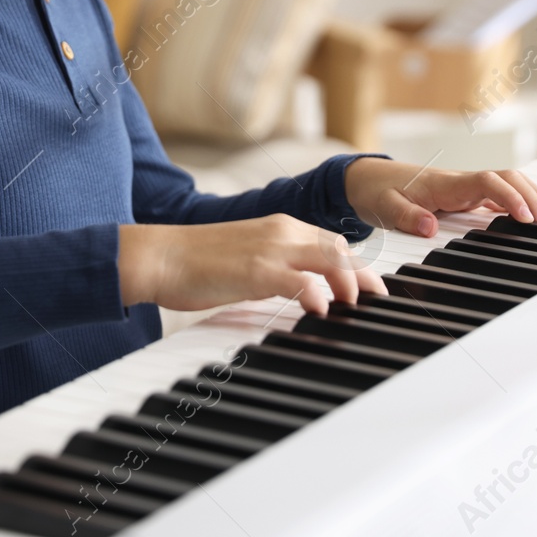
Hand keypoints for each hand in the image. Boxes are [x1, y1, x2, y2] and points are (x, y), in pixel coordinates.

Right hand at [118, 215, 386, 316]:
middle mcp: (281, 231)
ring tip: (355, 306)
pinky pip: (298, 279)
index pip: (331, 242)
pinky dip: (316, 293)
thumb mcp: (245, 262)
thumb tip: (296, 292)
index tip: (370, 287)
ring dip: (349, 282)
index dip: (356, 265)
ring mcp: (270, 248)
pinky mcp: (255, 269)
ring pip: (328, 257)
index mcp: (279, 227)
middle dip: (362, 275)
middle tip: (376, 300)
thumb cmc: (195, 263)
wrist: (160, 256)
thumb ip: (274, 271)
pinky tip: (320, 309)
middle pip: (339, 248)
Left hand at [343, 158, 536, 238]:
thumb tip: (429, 228)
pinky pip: (496, 194)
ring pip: (506, 183)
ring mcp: (463, 188)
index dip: (510, 197)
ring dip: (529, 195)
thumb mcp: (383, 206)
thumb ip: (405, 216)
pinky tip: (530, 217)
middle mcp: (459, 182)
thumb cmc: (376, 191)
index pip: (488, 182)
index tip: (526, 217)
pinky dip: (516, 202)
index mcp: (444, 183)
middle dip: (532, 195)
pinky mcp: (462, 196)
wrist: (365, 179)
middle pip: (506, 177)